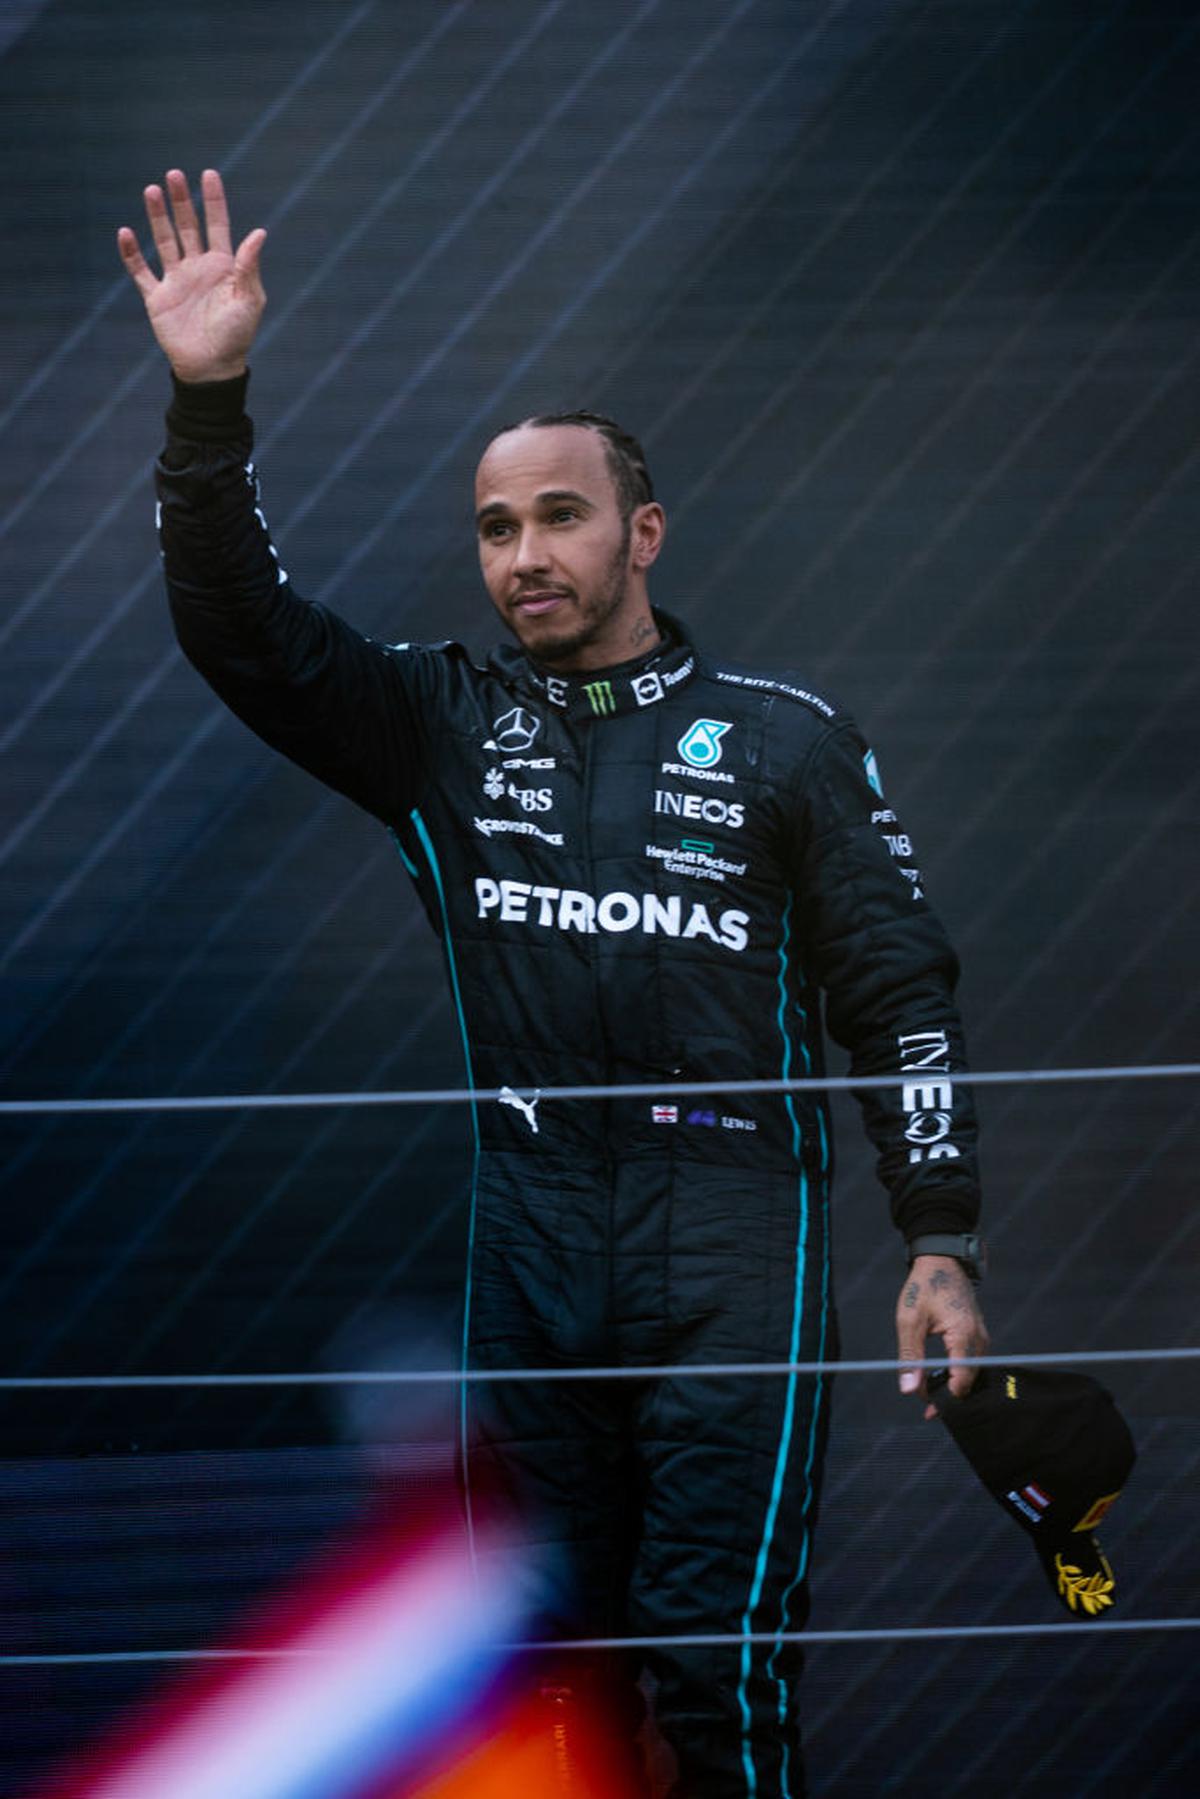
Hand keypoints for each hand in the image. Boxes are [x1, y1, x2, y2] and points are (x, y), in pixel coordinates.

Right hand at [117, 168, 266, 382]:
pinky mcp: (157, 298)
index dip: (213, 201)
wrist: (212, 368)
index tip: (209, 174)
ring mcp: (176, 281)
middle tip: (173, 174)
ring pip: (164, 241)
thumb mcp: (249, 300)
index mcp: (223, 266)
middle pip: (187, 227)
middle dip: (181, 201)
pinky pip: (141, 272)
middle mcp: (198, 267)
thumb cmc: (236, 336)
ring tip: (151, 190)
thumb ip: (248, 266)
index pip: (217, 225)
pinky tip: (125, 232)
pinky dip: (132, 254)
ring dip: (157, 217)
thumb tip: (259, 233)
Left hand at [895, 1254, 989, 1419]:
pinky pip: (972, 1361)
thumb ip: (910, 1358)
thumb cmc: (923, 1286)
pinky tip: (939, 1376)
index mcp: (964, 1335)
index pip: (961, 1380)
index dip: (945, 1398)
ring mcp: (981, 1336)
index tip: (927, 1407)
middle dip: (949, 1396)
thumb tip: (909, 1390)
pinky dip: (957, 1372)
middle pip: (970, 1381)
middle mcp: (979, 1338)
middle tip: (926, 1407)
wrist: (941, 1260)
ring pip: (972, 1373)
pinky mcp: (978, 1334)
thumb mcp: (909, 1321)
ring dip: (952, 1385)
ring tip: (929, 1392)